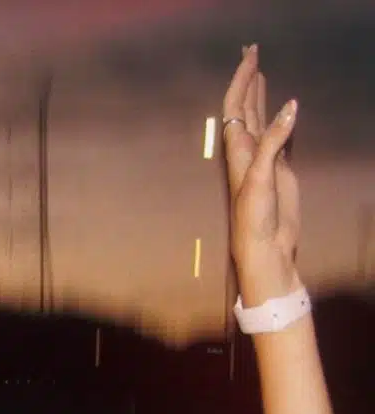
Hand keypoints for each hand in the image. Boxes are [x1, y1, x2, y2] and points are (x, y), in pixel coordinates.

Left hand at [222, 46, 301, 304]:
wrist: (265, 247)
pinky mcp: (279, 171)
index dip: (242, 79)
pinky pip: (278, 137)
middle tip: (252, 52)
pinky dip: (280, 120)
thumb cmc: (253, 217)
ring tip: (260, 74)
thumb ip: (273, 141)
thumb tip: (291, 107)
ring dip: (259, 97)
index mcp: (237, 150)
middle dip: (248, 80)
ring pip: (259, 120)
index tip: (251, 55)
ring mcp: (263, 160)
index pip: (237, 106)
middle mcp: (247, 152)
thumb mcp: (260, 177)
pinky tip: (283, 111)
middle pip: (245, 108)